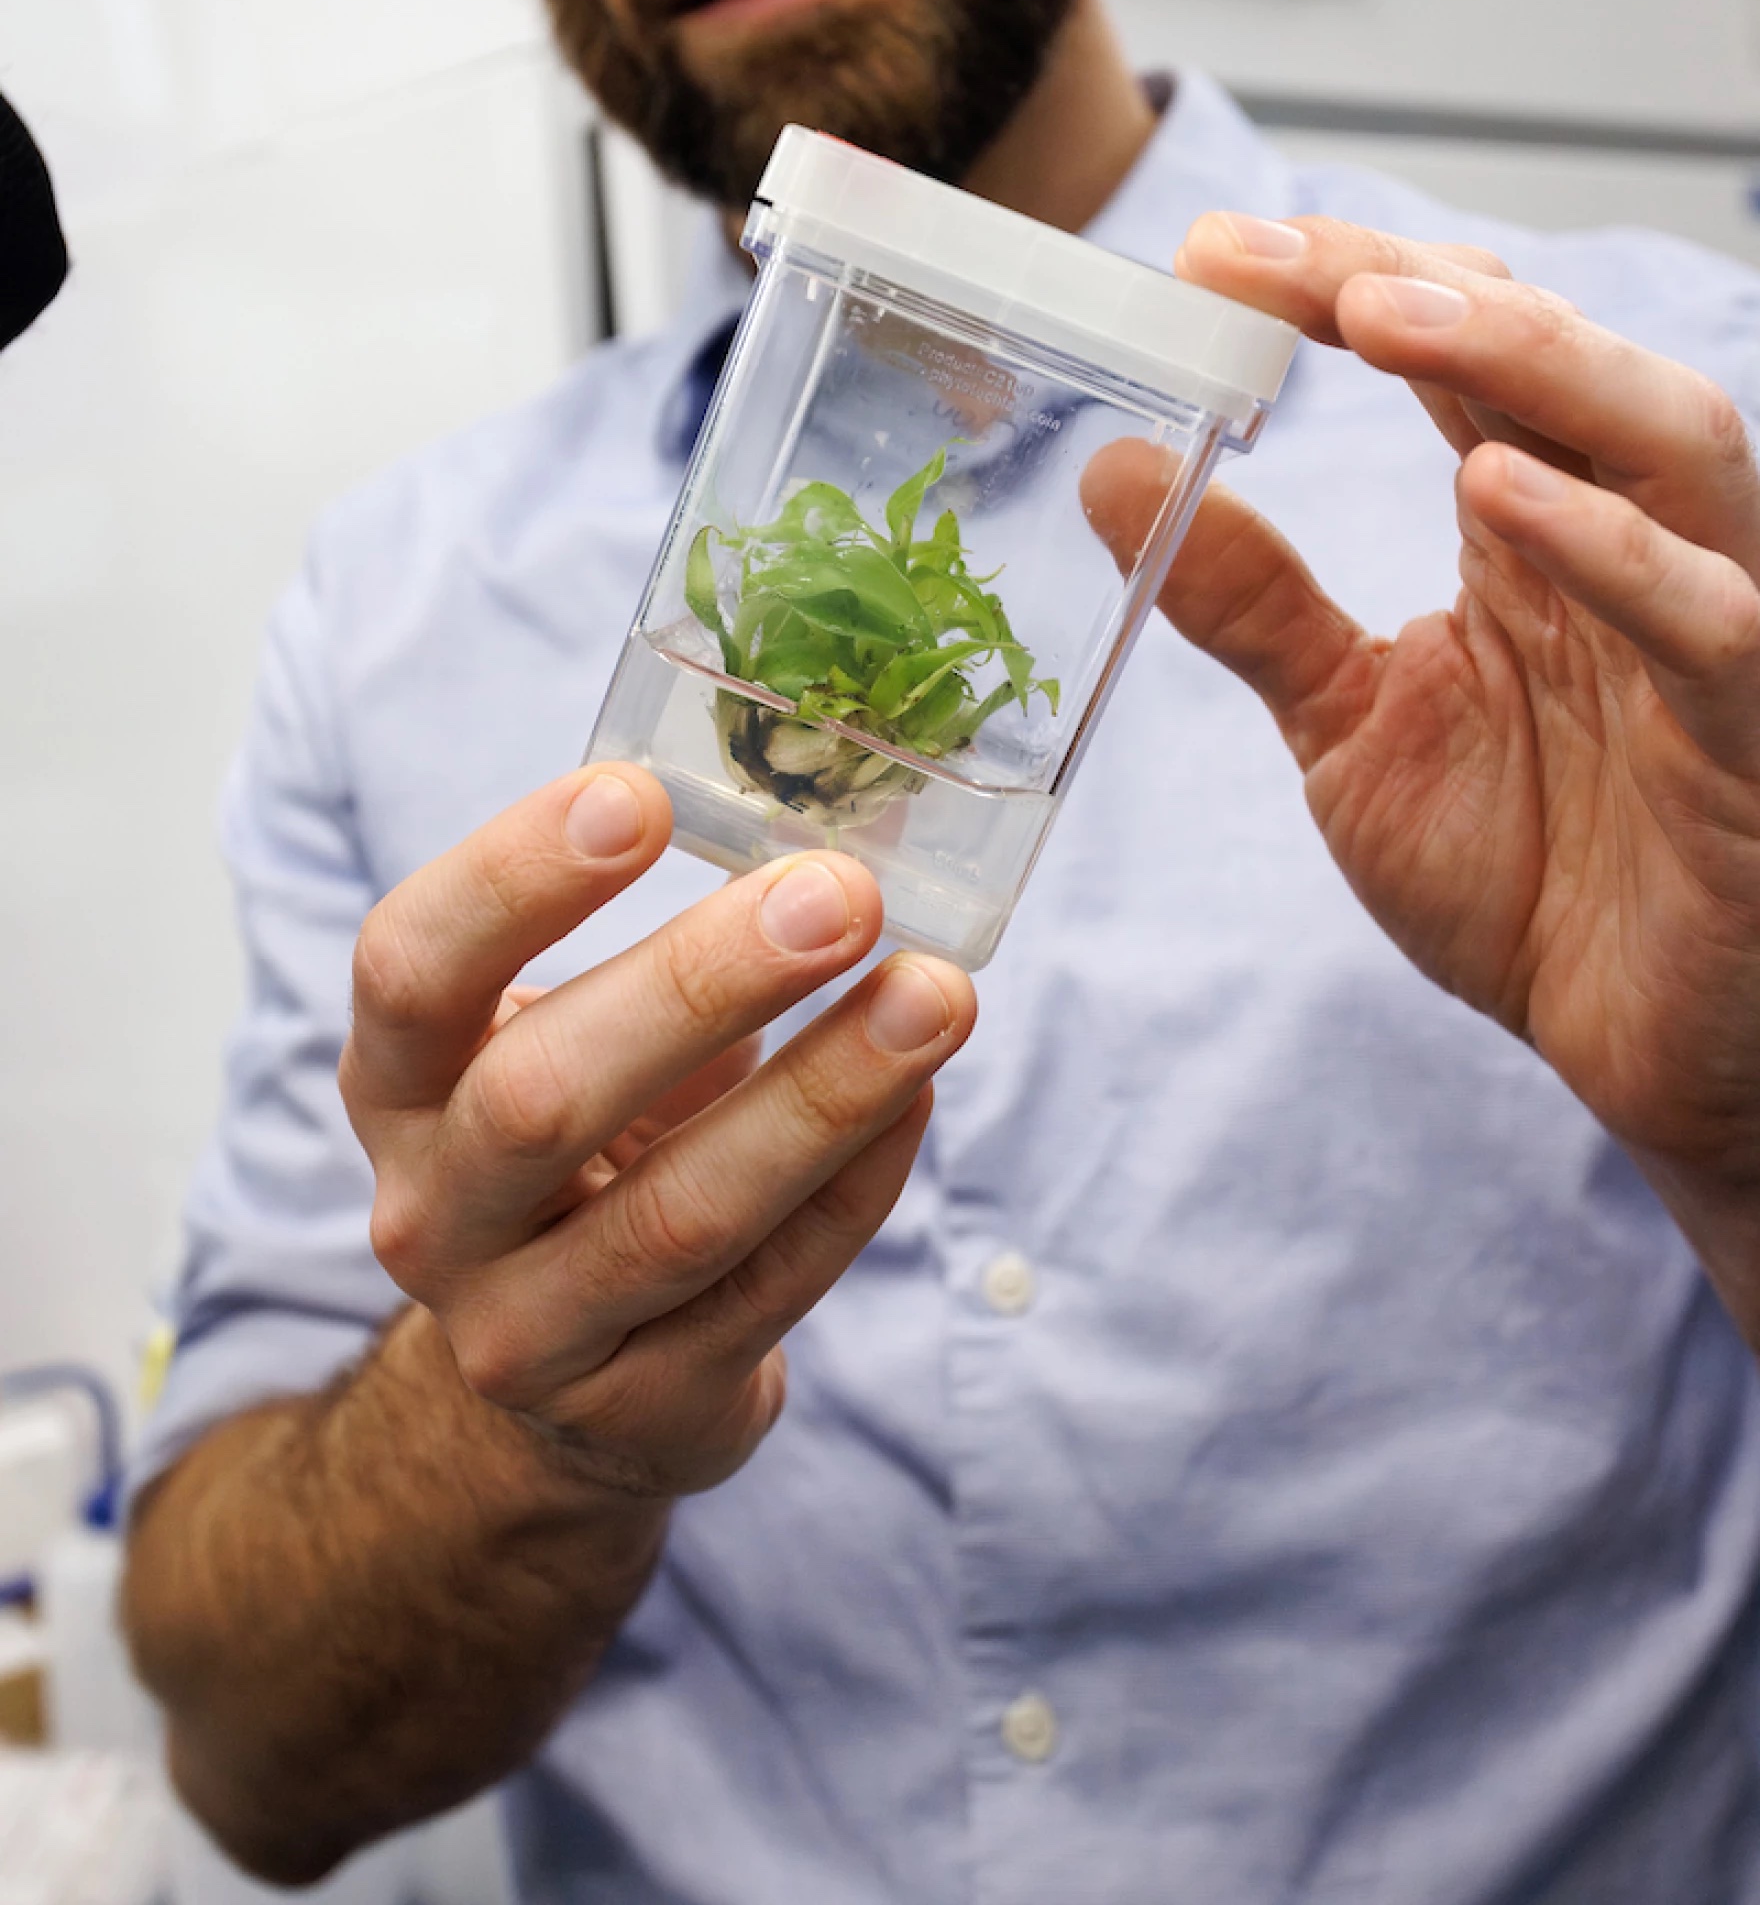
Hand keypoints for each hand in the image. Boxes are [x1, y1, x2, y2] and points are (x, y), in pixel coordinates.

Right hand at [340, 767, 973, 1496]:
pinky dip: (857, 1181)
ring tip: (937, 993)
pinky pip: (771, 1287)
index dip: (513, 878)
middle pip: (542, 1097)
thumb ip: (657, 940)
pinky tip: (920, 1092)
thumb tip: (838, 809)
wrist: (569, 1377)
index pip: (410, 970)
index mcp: (399, 1082)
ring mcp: (526, 1331)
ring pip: (679, 1215)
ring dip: (822, 1093)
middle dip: (701, 983)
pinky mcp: (642, 1409)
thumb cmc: (585, 1137)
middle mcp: (434, 1213)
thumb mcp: (561, 1032)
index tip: (641, 793)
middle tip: (839, 893)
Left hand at [1083, 212, 1759, 1327]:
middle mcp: (1631, 545)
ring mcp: (1707, 627)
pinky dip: (1616, 546)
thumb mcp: (1350, 727)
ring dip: (1533, 358)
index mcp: (1537, 527)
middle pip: (1558, 357)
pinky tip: (1500, 493)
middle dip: (1421, 283)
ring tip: (1388, 313)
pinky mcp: (1748, 735)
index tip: (1207, 257)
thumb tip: (1118, 468)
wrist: (1638, 1055)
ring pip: (1669, 439)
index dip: (1346, 286)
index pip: (1458, 356)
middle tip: (1276, 258)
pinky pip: (1708, 618)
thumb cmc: (1529, 878)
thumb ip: (1253, 605)